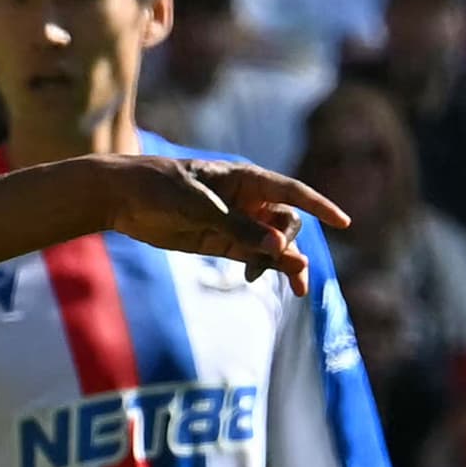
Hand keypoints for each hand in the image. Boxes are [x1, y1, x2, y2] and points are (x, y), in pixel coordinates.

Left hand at [95, 153, 349, 290]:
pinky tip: (260, 278)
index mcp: (247, 179)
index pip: (293, 192)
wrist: (120, 198)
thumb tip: (278, 248)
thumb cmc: (160, 189)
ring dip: (285, 263)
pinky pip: (252, 255)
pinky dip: (262, 267)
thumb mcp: (199, 207)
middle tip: (279, 261)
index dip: (320, 206)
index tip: (344, 223)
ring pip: (272, 244)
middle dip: (290, 243)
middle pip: (287, 223)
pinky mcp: (219, 242)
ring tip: (297, 287)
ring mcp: (235, 222)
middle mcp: (247, 200)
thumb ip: (238, 228)